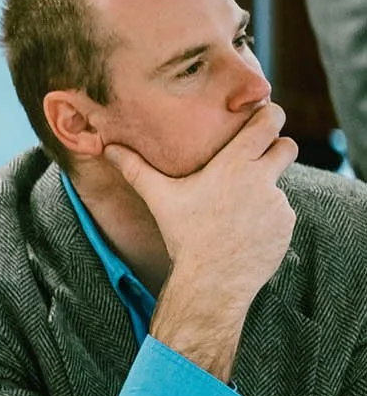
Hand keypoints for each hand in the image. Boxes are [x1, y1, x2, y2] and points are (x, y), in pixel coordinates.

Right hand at [107, 103, 295, 305]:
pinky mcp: (286, 225)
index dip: (269, 114)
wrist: (211, 281)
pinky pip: (280, 214)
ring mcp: (278, 203)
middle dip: (277, 148)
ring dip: (264, 192)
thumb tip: (108, 149)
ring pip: (278, 185)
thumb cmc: (184, 236)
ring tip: (237, 212)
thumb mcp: (160, 198)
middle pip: (287, 146)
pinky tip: (245, 233)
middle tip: (257, 159)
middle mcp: (262, 179)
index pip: (269, 122)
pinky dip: (267, 219)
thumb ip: (136, 169)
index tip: (263, 116)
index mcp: (234, 165)